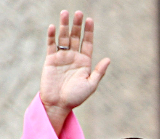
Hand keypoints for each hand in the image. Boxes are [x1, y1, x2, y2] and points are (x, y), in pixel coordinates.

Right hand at [40, 10, 110, 134]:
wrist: (58, 104)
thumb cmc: (75, 97)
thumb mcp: (90, 85)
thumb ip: (99, 72)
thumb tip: (108, 59)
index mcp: (85, 62)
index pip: (88, 43)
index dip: (89, 32)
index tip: (90, 20)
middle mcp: (74, 57)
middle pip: (76, 37)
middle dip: (77, 25)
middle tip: (78, 13)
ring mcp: (62, 57)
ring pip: (63, 38)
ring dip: (64, 26)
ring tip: (65, 13)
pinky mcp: (50, 60)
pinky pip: (51, 45)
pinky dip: (51, 36)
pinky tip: (53, 27)